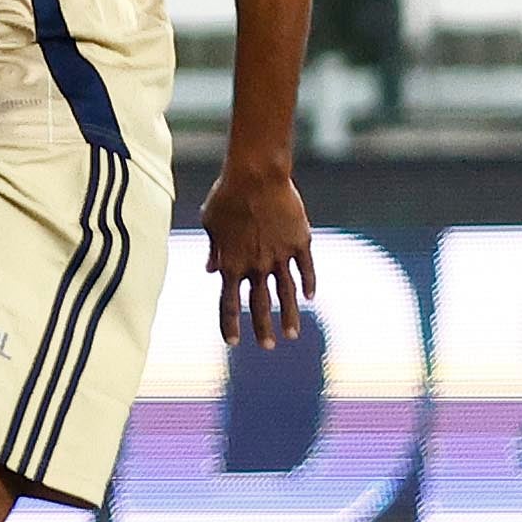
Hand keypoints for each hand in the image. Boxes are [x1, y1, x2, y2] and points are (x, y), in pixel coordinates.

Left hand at [202, 160, 317, 346]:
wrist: (256, 175)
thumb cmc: (227, 195)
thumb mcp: (211, 223)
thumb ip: (214, 250)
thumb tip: (210, 270)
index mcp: (231, 264)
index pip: (229, 304)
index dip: (230, 325)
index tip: (233, 343)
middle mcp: (256, 265)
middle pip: (259, 304)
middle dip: (262, 328)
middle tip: (267, 346)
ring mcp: (281, 255)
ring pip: (286, 293)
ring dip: (288, 315)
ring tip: (292, 335)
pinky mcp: (300, 241)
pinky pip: (306, 268)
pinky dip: (309, 283)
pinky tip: (311, 296)